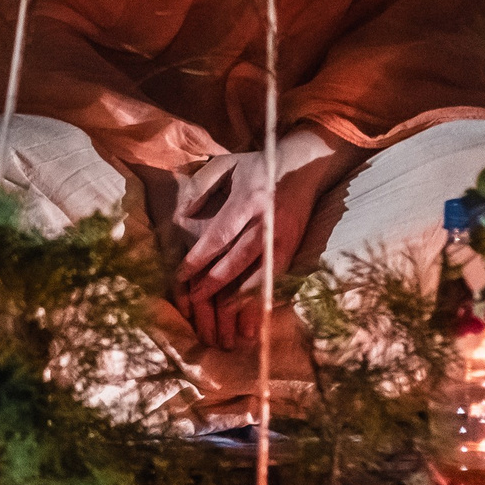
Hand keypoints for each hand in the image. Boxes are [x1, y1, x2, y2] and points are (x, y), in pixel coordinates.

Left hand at [166, 131, 349, 352]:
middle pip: (238, 260)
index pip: (219, 236)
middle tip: (196, 302)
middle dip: (215, 284)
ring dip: (241, 300)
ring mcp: (283, 238)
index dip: (200, 259)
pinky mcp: (293, 249)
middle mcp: (266, 223)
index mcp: (247, 201)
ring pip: (260, 276)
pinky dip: (262, 299)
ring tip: (223, 320)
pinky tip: (251, 317)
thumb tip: (181, 215)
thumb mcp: (225, 166)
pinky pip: (276, 279)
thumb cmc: (257, 166)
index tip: (181, 277)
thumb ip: (201, 187)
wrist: (303, 164)